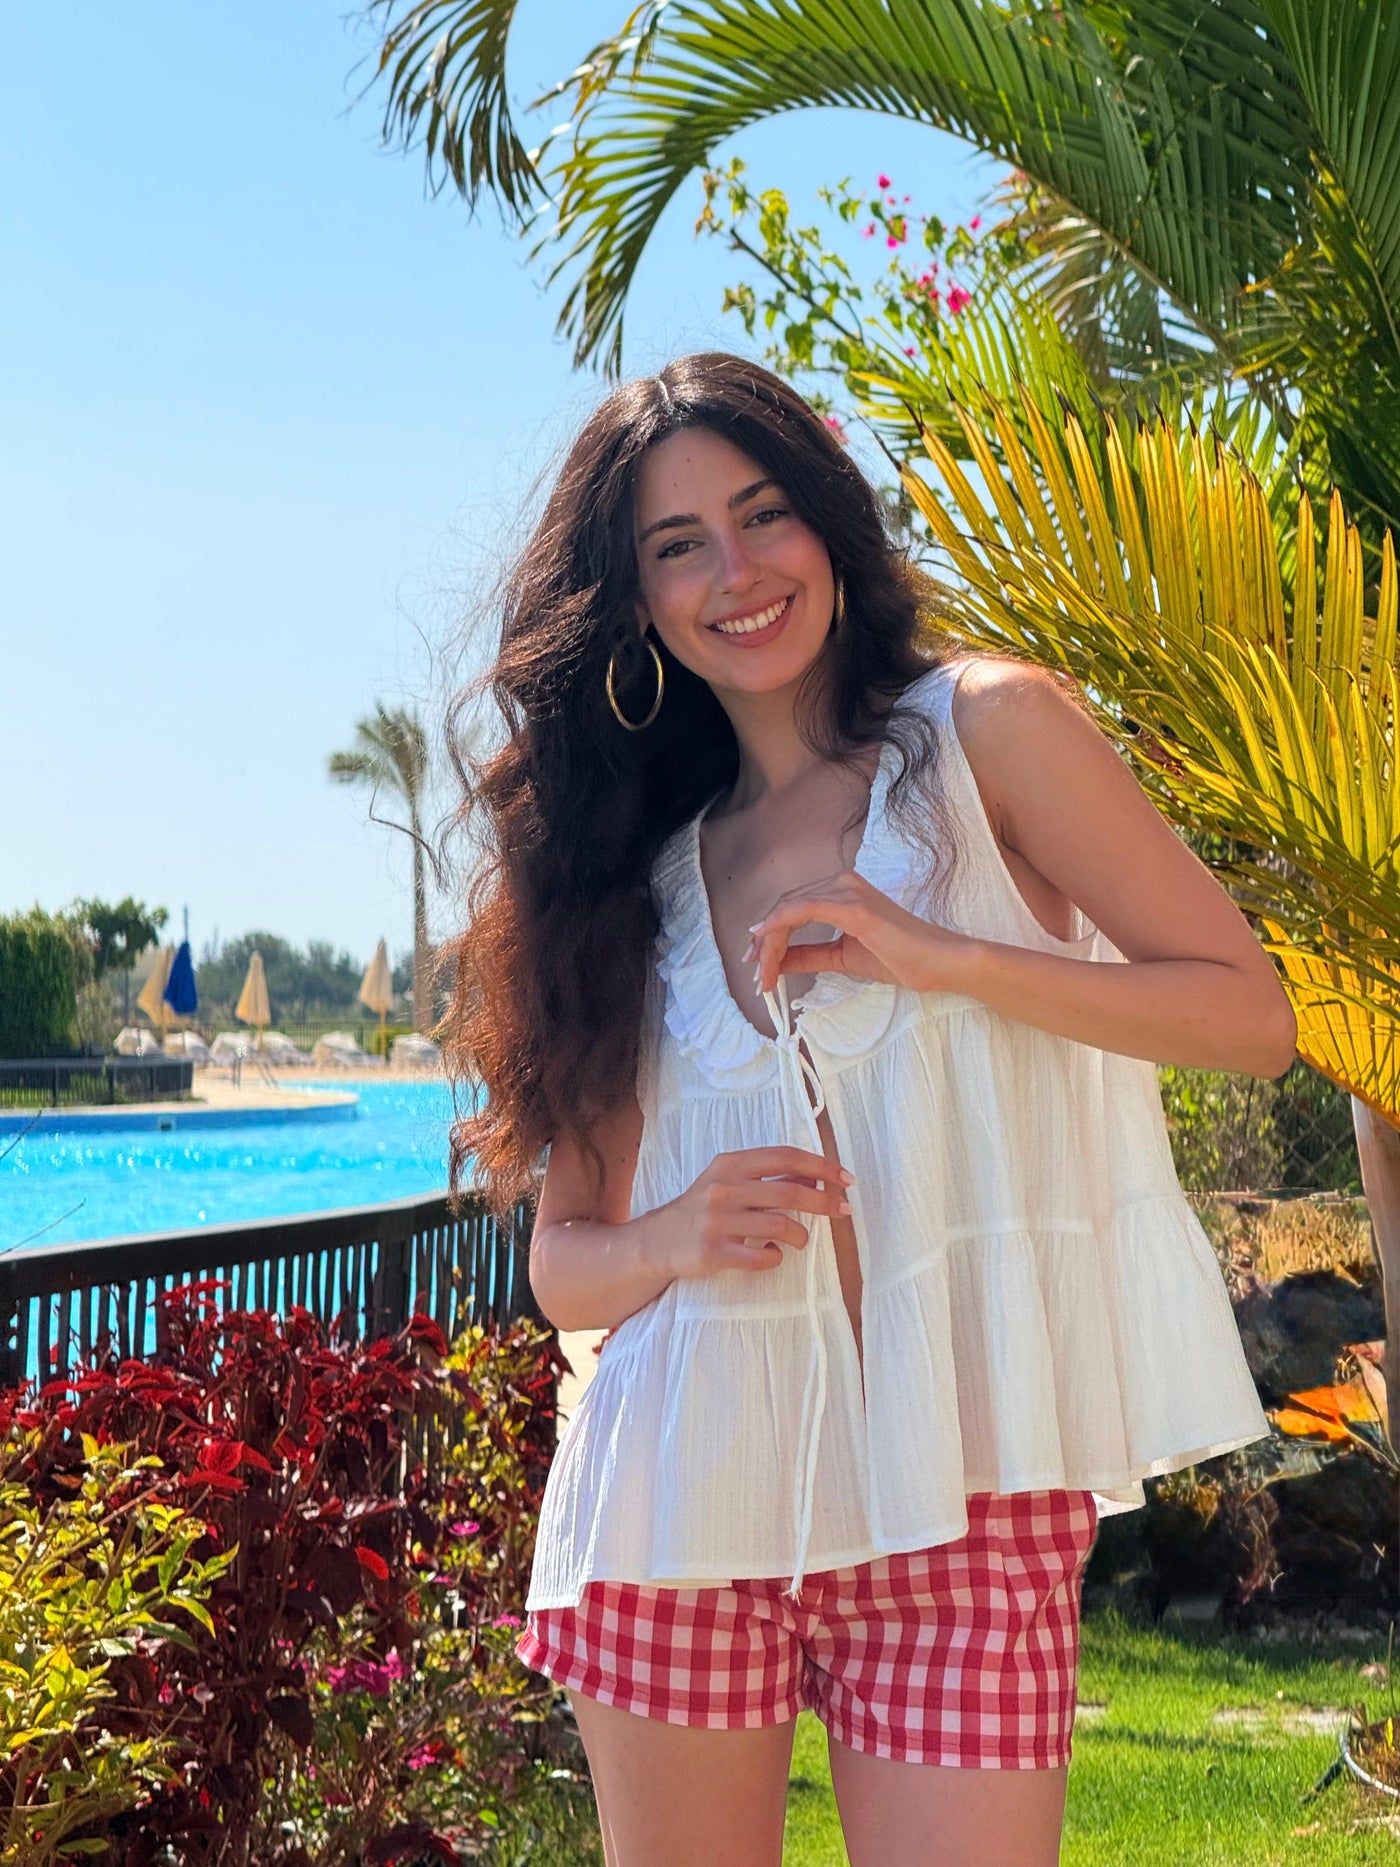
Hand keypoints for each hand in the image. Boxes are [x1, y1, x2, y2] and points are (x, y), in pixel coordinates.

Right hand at [659, 1146, 854, 1278]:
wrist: (658, 1240)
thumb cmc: (703, 1208)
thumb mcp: (731, 1182)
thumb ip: (770, 1178)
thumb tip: (817, 1176)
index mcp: (730, 1164)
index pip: (785, 1157)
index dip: (821, 1166)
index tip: (846, 1178)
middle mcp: (723, 1188)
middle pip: (789, 1193)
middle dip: (824, 1202)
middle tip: (843, 1211)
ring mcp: (716, 1221)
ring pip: (779, 1226)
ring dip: (800, 1235)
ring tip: (800, 1240)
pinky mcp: (713, 1252)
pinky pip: (761, 1258)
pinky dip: (776, 1258)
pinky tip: (773, 1255)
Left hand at [742, 869, 972, 995]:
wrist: (939, 963)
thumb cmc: (901, 959)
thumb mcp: (842, 959)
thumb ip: (809, 956)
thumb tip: (776, 962)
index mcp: (841, 892)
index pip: (793, 910)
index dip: (768, 936)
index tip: (758, 966)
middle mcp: (841, 883)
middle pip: (786, 908)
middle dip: (763, 943)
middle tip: (755, 976)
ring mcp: (847, 891)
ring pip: (789, 911)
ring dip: (768, 944)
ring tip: (762, 975)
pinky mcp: (853, 906)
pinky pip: (803, 910)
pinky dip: (779, 928)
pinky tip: (766, 947)